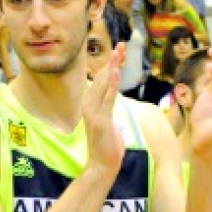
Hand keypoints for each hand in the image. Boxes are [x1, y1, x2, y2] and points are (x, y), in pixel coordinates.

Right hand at [82, 42, 125, 175]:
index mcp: (91, 105)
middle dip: (113, 61)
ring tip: (119, 52)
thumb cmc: (108, 149)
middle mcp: (89, 106)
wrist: (101, 166)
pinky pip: (108, 99)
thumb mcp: (110, 128)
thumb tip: (117, 122)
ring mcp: (93, 113)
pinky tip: (115, 72)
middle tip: (122, 45)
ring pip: (103, 84)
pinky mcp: (101, 121)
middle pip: (101, 77)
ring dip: (111, 67)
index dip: (111, 65)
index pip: (101, 80)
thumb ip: (111, 121)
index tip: (120, 52)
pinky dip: (111, 84)